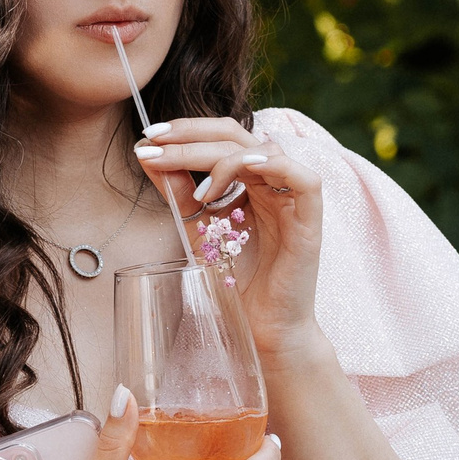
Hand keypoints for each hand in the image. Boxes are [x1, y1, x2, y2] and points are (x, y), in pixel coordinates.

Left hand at [130, 117, 325, 360]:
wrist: (261, 328)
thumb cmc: (235, 281)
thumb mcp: (198, 229)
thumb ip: (178, 192)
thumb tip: (147, 154)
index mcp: (249, 181)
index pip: (220, 138)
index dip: (186, 131)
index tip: (148, 138)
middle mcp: (271, 183)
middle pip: (237, 137)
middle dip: (192, 136)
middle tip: (155, 142)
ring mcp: (293, 199)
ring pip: (263, 151)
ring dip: (222, 157)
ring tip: (198, 190)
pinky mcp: (311, 220)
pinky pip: (304, 178)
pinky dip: (274, 165)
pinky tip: (245, 170)